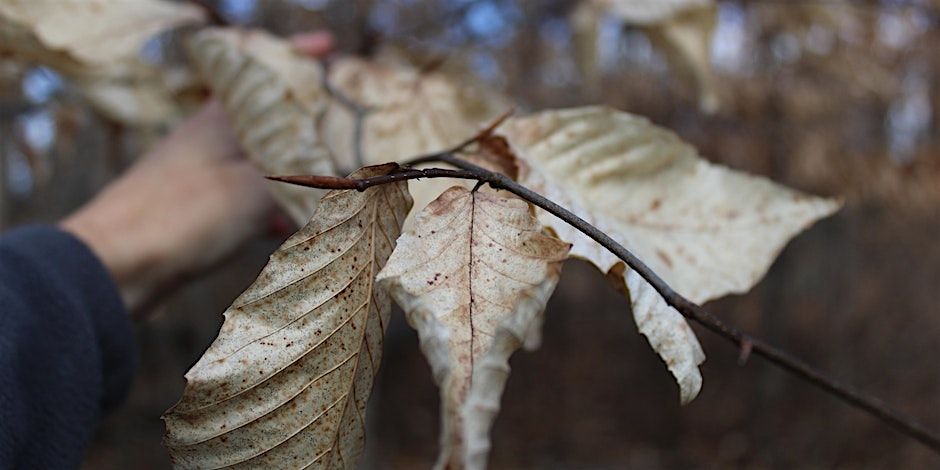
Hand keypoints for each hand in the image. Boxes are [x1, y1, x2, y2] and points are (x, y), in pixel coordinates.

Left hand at [62, 32, 333, 313]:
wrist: (114, 266)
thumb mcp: (259, 188)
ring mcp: (200, 172)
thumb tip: (335, 164)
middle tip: (345, 135)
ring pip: (260, 161)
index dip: (299, 57)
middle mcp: (210, 136)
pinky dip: (269, 208)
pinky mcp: (194, 209)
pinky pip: (244, 198)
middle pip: (268, 118)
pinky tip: (285, 229)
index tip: (329, 47)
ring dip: (293, 174)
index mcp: (222, 116)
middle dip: (308, 126)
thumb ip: (300, 171)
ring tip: (325, 191)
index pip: (265, 70)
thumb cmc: (186, 215)